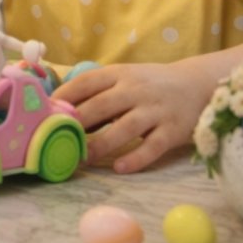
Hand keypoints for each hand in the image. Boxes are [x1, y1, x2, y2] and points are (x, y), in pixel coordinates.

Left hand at [53, 62, 211, 173]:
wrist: (198, 85)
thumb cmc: (150, 84)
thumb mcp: (125, 78)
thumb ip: (98, 91)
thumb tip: (61, 109)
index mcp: (119, 74)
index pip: (86, 83)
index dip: (64, 97)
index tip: (44, 112)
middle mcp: (136, 90)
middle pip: (101, 106)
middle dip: (78, 123)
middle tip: (56, 140)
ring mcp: (155, 110)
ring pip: (125, 127)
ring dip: (102, 144)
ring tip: (83, 158)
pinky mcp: (173, 131)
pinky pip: (153, 146)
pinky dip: (136, 157)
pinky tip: (120, 167)